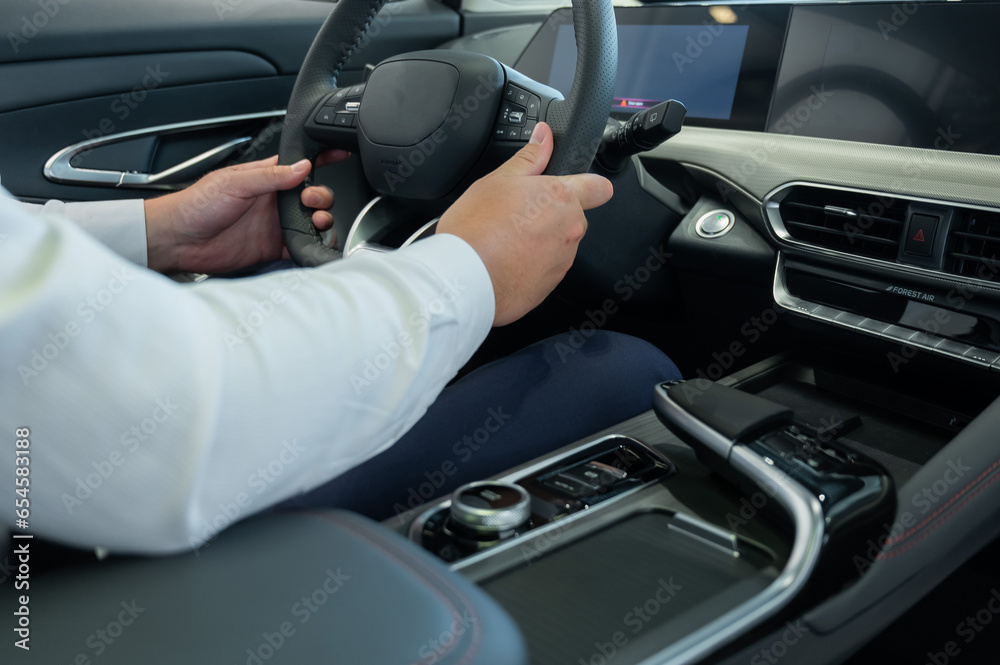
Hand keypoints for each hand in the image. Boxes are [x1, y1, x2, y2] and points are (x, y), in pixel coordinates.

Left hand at [144, 151, 348, 273]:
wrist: (181, 240)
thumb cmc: (197, 205)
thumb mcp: (234, 181)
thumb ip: (271, 175)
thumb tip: (301, 167)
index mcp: (266, 178)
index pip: (299, 164)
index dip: (321, 158)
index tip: (338, 153)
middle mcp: (274, 201)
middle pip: (314, 195)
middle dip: (322, 196)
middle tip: (309, 200)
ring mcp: (276, 224)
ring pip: (313, 221)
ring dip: (323, 220)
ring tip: (316, 220)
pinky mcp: (274, 247)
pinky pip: (302, 246)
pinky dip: (314, 245)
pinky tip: (313, 241)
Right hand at [437, 122, 612, 325]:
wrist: (463, 279)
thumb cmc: (477, 230)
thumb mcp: (499, 180)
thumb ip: (529, 158)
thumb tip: (544, 136)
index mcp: (560, 198)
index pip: (598, 188)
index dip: (592, 186)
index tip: (586, 187)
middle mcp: (569, 231)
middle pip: (571, 218)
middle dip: (551, 216)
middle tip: (517, 216)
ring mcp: (561, 261)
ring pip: (557, 245)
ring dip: (539, 242)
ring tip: (505, 241)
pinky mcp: (550, 286)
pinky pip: (544, 269)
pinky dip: (530, 265)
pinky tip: (505, 261)